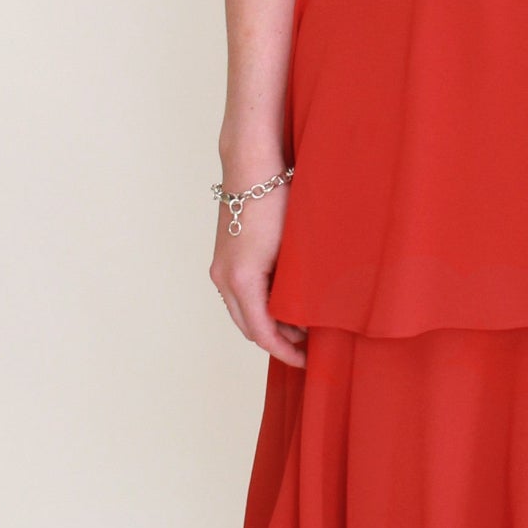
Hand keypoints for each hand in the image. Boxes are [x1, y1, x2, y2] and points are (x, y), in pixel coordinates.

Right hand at [210, 173, 307, 367]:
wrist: (252, 166)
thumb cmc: (277, 202)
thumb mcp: (292, 250)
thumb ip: (295, 288)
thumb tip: (307, 318)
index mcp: (241, 280)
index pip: (262, 332)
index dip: (284, 351)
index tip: (306, 361)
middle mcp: (224, 279)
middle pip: (248, 328)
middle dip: (277, 341)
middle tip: (307, 348)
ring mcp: (220, 269)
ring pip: (242, 312)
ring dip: (268, 324)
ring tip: (300, 326)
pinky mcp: (224, 259)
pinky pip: (240, 296)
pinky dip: (259, 307)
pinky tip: (284, 304)